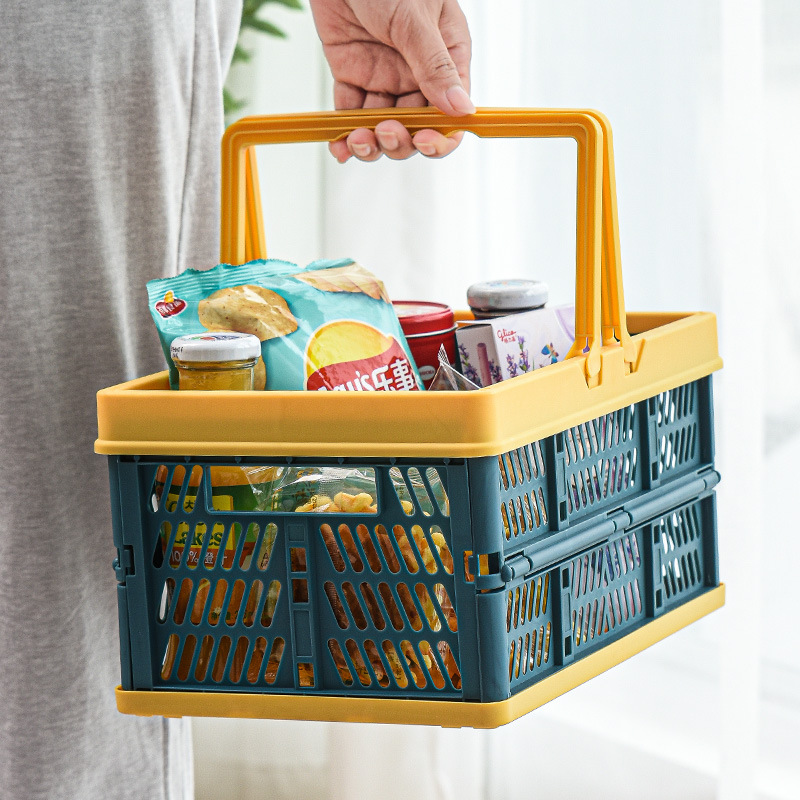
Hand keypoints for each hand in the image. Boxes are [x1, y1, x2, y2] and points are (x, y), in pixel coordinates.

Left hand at [309, 0, 472, 161]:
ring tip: (356, 140)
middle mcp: (417, 73)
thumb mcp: (415, 19)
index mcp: (446, 57)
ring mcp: (384, 76)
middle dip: (400, 140)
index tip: (424, 141)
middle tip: (384, 132)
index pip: (451, 111)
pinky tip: (339, 146)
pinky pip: (350, 113)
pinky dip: (343, 133)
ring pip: (382, 127)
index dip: (440, 135)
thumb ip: (435, 65)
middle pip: (416, 127)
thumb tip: (462, 109)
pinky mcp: (353, 75)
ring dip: (370, 143)